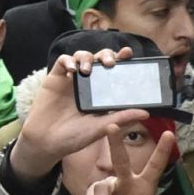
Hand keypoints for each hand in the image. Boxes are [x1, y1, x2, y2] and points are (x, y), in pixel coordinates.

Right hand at [10, 45, 146, 180]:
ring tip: (87, 70)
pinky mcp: (56, 78)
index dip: (122, 60)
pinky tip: (72, 70)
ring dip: (87, 58)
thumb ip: (121, 118)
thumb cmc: (75, 137)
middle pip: (99, 58)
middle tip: (110, 63)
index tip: (130, 53)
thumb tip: (146, 113)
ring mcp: (72, 79)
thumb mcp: (101, 127)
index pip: (115, 71)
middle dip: (106, 55)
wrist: (48, 141)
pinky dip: (69, 60)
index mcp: (102, 93)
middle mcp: (89, 83)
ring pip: (82, 56)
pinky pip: (63, 61)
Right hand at [83, 129, 177, 194]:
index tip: (171, 134)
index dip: (162, 150)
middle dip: (115, 143)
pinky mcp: (95, 190)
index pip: (155, 166)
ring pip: (102, 187)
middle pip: (121, 160)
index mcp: (145, 186)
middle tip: (111, 126)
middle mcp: (127, 180)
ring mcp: (109, 184)